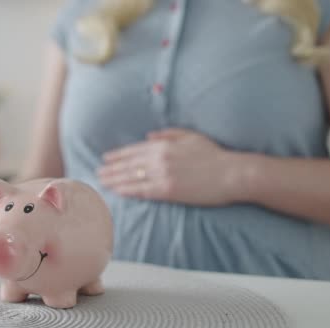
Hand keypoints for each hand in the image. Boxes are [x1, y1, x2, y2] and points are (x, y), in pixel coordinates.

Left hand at [97, 128, 242, 205]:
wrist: (232, 173)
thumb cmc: (214, 155)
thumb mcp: (191, 136)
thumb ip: (168, 134)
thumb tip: (149, 135)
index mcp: (164, 144)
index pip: (134, 150)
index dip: (117, 155)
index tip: (105, 158)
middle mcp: (160, 158)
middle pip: (129, 164)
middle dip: (111, 168)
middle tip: (97, 172)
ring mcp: (163, 175)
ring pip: (132, 178)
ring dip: (115, 180)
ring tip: (102, 183)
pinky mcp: (169, 190)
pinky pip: (143, 191)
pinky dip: (129, 191)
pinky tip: (118, 192)